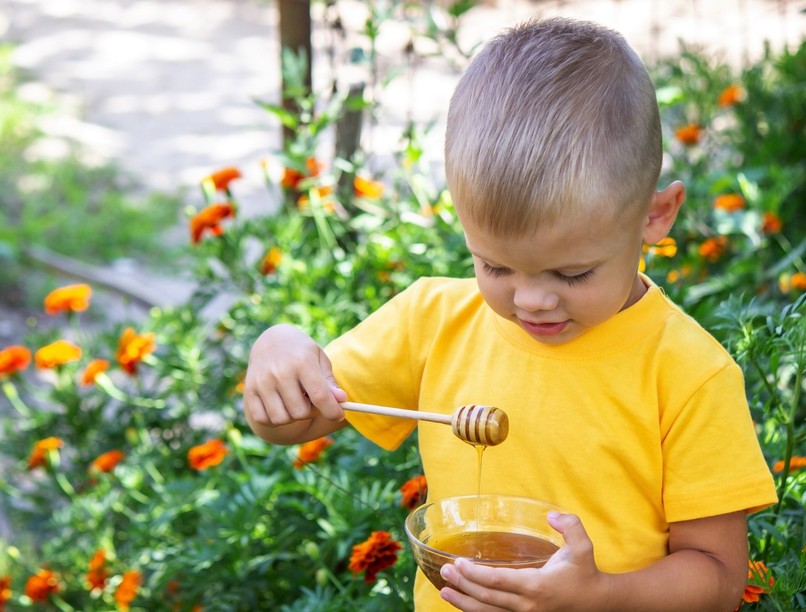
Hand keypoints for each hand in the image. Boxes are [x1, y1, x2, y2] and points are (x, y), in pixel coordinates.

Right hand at [244, 324, 346, 432]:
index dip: (332, 411)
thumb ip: (329, 381)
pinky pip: (263, 419)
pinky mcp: (250, 390)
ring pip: (281, 419)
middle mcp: (280, 372)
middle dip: (311, 412)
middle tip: (311, 400)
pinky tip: (281, 406)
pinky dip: (274, 419)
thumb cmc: (302, 352)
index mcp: (302, 362)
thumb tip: (341, 400)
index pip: (320, 396)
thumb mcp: (319, 359)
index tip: (339, 415)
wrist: (272, 340)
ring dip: (292, 416)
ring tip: (296, 401)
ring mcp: (262, 382)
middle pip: (300, 412)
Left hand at [439, 512, 610, 610]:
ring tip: (444, 591)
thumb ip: (570, 526)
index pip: (498, 582)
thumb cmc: (585, 573)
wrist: (596, 603)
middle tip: (445, 572)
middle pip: (487, 599)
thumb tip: (551, 515)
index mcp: (537, 586)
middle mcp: (528, 606)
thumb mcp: (583, 546)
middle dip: (463, 585)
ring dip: (464, 603)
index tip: (458, 564)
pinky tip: (463, 603)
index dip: (475, 574)